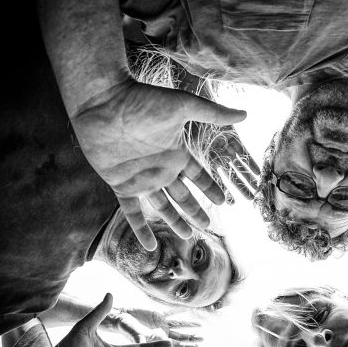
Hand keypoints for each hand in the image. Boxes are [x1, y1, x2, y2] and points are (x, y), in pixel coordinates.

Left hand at [70, 78, 246, 249]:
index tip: (223, 202)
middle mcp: (161, 168)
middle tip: (207, 226)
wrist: (102, 102)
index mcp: (176, 153)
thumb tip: (245, 113)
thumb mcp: (183, 106)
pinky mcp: (121, 185)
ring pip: (162, 207)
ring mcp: (141, 179)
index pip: (199, 176)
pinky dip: (140, 230)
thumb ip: (213, 113)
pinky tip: (149, 247)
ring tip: (185, 236)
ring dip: (174, 221)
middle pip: (182, 196)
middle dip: (194, 210)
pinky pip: (133, 213)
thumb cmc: (142, 99)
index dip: (210, 189)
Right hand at [106, 307, 200, 346]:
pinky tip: (187, 308)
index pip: (177, 344)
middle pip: (180, 336)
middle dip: (191, 337)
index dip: (187, 346)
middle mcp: (162, 333)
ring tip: (200, 325)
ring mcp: (161, 324)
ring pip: (178, 325)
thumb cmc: (127, 330)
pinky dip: (178, 310)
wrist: (120, 318)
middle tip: (203, 338)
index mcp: (159, 339)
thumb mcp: (136, 339)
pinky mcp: (157, 315)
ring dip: (188, 325)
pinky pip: (171, 312)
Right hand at [187, 122, 259, 203]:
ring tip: (256, 192)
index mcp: (200, 160)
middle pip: (229, 175)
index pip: (213, 180)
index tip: (229, 203)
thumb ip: (185, 167)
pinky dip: (251, 163)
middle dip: (239, 187)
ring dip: (247, 179)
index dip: (222, 191)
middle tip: (249, 199)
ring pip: (239, 167)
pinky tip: (258, 174)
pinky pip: (245, 153)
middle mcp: (214, 155)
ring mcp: (225, 146)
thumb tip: (180, 184)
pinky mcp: (234, 137)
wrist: (190, 102)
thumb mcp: (181, 147)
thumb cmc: (183, 125)